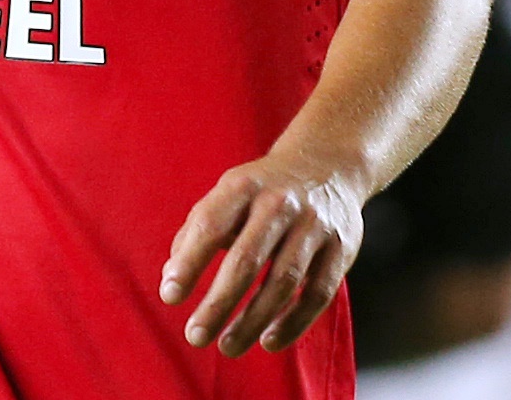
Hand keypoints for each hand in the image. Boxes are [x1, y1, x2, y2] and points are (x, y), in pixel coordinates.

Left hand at [160, 152, 364, 356]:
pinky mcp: (340, 248)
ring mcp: (313, 225)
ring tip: (227, 346)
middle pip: (246, 258)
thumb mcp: (228, 193)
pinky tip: (268, 341)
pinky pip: (317, 293)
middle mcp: (279, 203)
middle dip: (218, 302)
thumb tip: (171, 277)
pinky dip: (293, 323)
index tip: (169, 296)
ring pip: (283, 281)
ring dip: (252, 320)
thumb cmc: (263, 189)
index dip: (189, 262)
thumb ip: (198, 230)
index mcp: (243, 186)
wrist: (326, 164)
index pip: (211, 224)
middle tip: (195, 334)